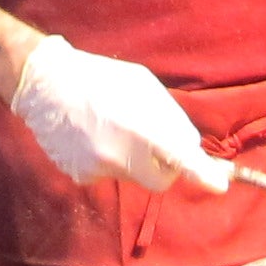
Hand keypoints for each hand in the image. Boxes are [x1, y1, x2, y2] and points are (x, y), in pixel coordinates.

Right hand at [9, 37, 228, 191]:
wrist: (45, 86)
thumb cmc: (100, 79)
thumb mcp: (142, 86)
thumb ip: (169, 118)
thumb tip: (189, 147)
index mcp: (138, 127)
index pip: (178, 159)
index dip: (201, 174)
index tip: (220, 185)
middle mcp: (118, 154)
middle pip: (160, 180)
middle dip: (166, 167)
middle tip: (158, 144)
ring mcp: (97, 169)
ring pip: (133, 175)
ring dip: (134, 158)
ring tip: (113, 126)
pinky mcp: (80, 176)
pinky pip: (109, 174)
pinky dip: (109, 159)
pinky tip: (93, 135)